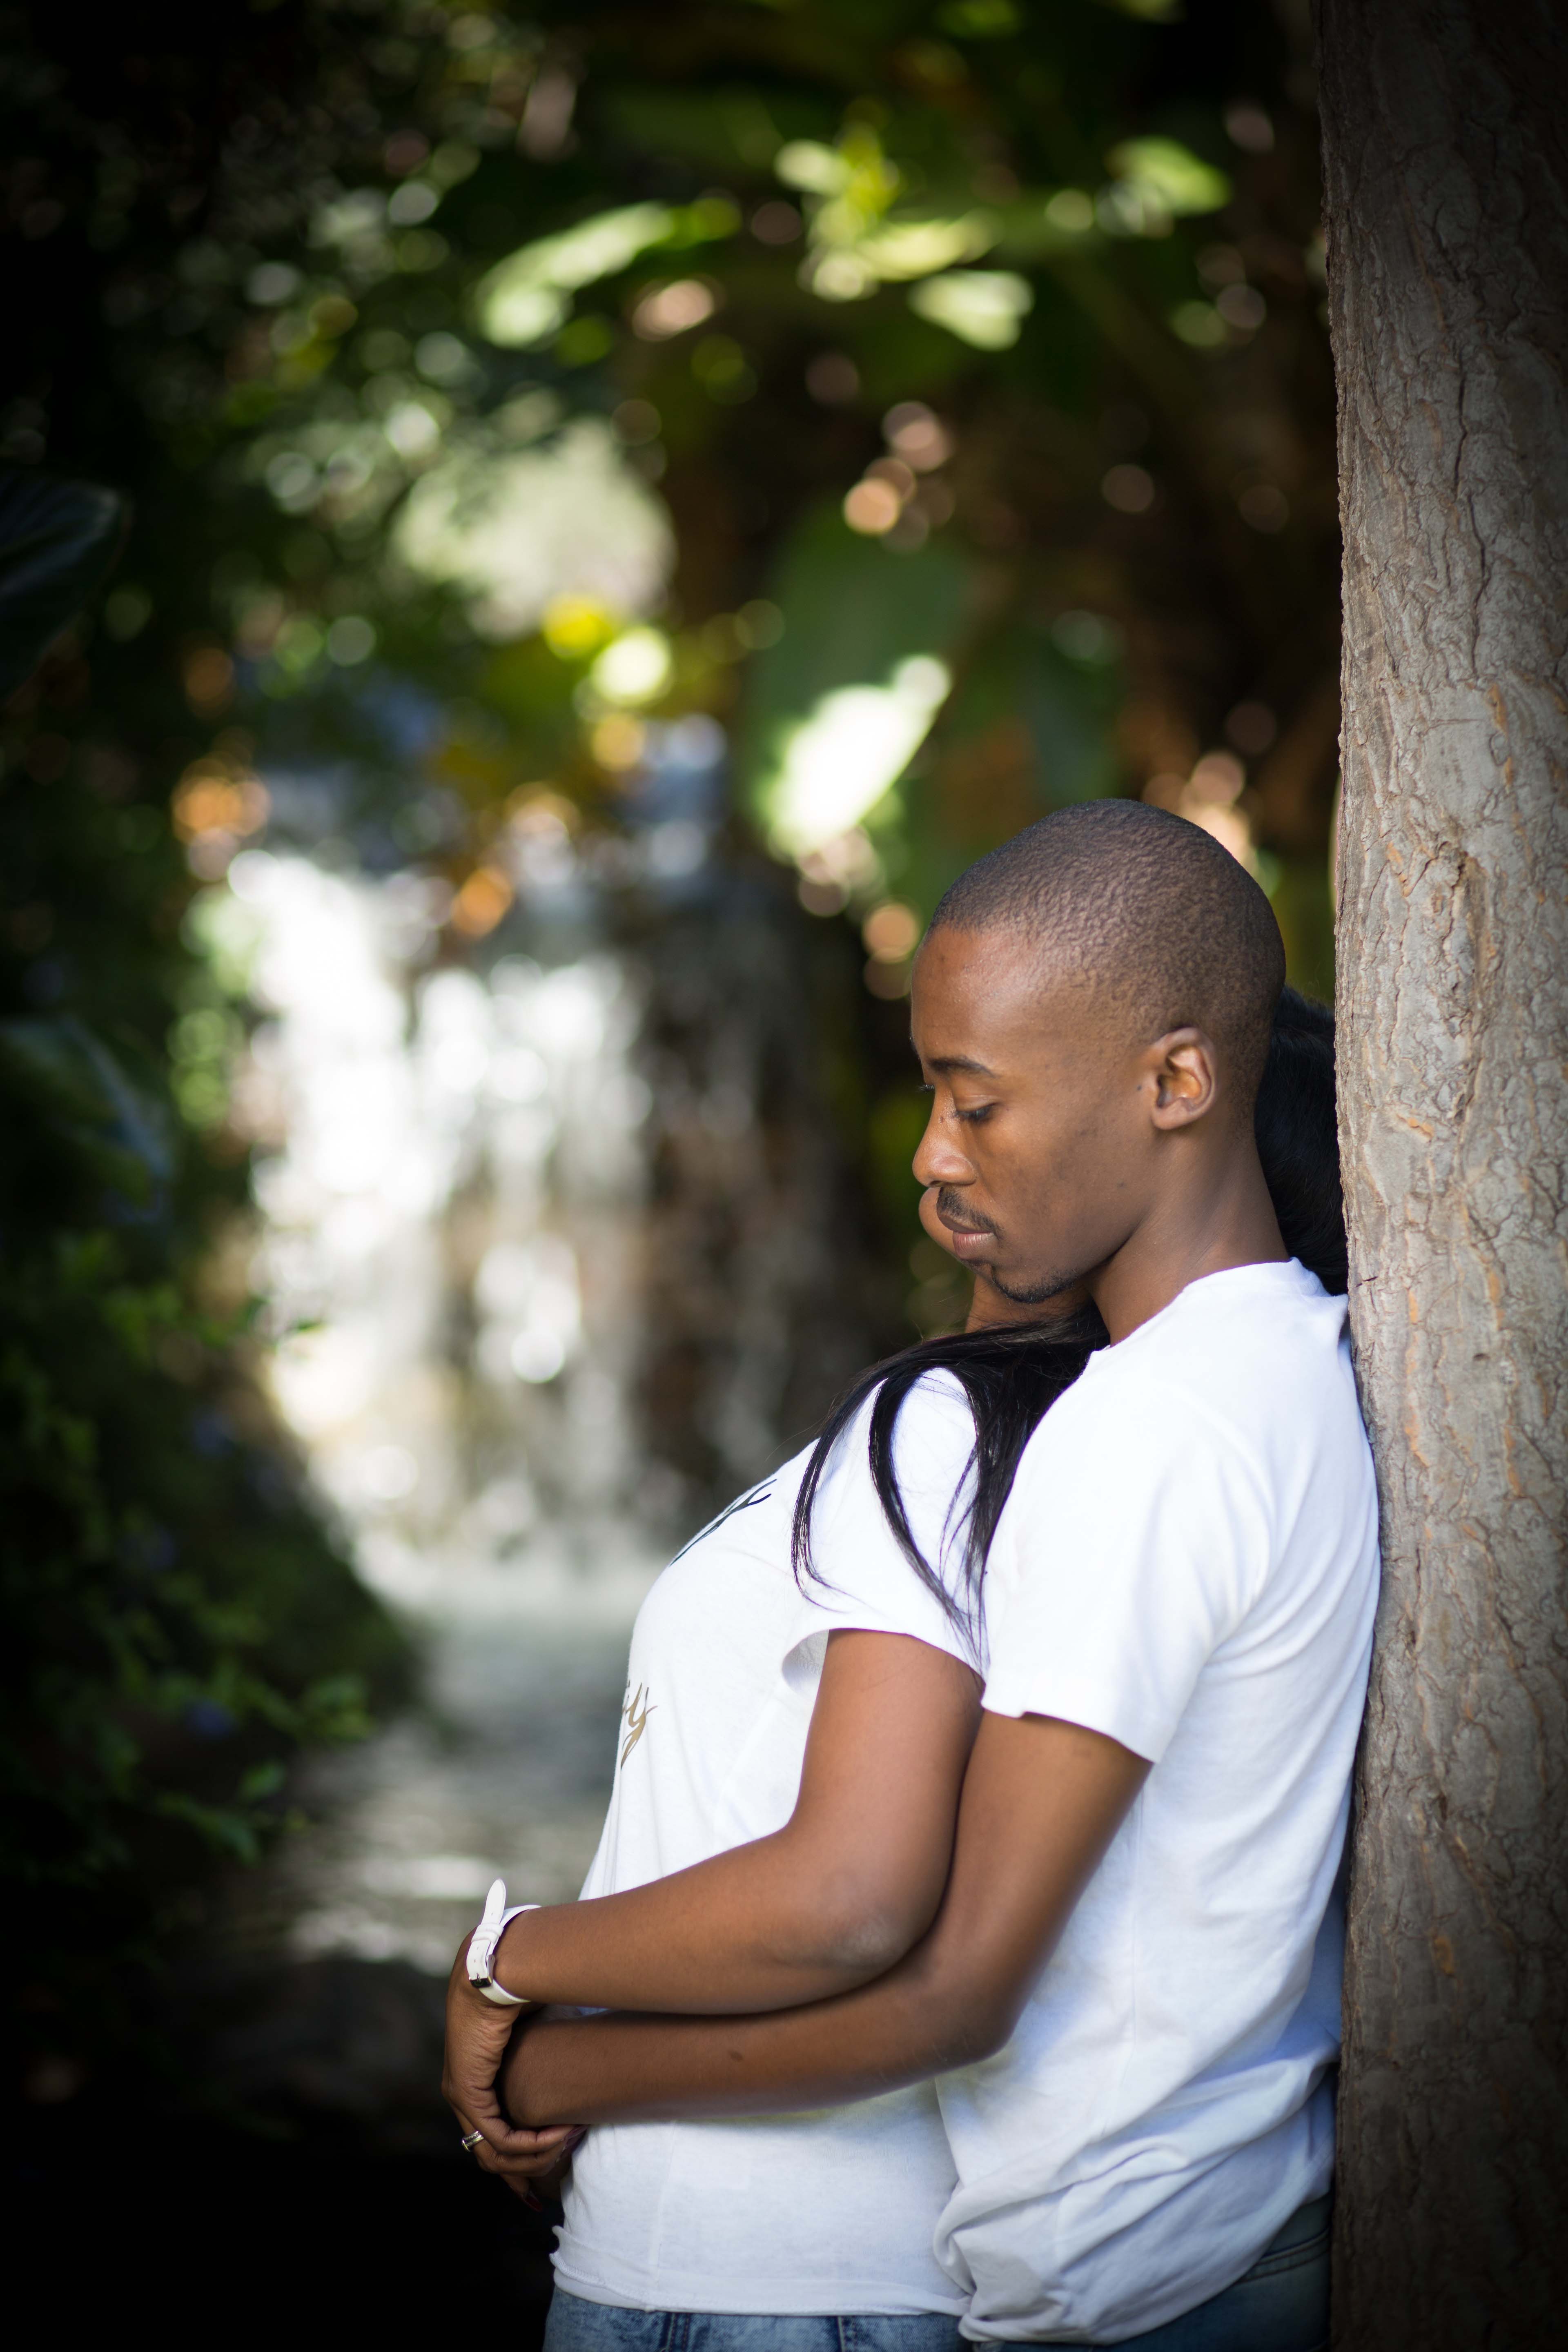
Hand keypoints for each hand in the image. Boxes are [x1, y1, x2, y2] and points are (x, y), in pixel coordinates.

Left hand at [443, 1938, 580, 2196]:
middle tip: (553, 2177)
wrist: (498, 1968)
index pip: (490, 2135)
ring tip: (568, 2141)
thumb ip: (547, 2052)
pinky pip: (500, 2139)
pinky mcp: (469, 2093)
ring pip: (495, 2154)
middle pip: (488, 2155)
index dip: (520, 2157)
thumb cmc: (522, 1988)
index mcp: (475, 2077)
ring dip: (535, 2156)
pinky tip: (561, 2132)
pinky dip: (531, 2144)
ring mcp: (461, 2095)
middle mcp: (462, 2092)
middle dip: (522, 2173)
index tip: (548, 2166)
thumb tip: (580, 2056)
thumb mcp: (538, 2030)